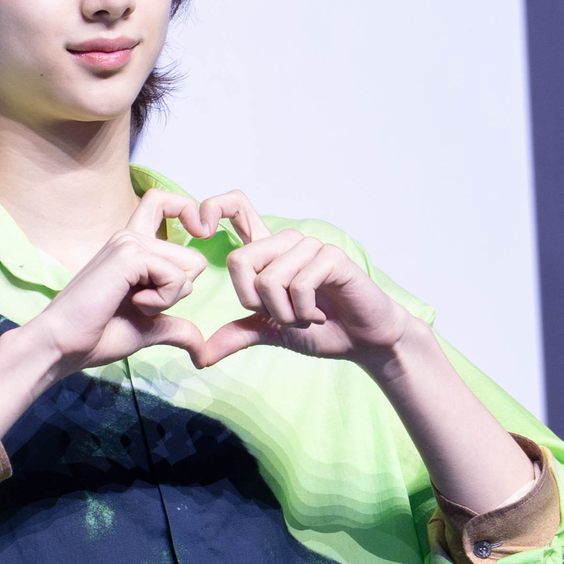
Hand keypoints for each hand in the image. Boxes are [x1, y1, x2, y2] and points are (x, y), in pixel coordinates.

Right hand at [26, 189, 215, 379]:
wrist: (63, 345)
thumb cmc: (97, 335)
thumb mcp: (148, 329)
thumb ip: (176, 328)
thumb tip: (204, 350)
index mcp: (132, 246)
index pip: (165, 203)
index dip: (188, 213)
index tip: (197, 233)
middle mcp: (130, 236)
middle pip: (193, 257)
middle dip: (178, 292)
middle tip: (142, 304)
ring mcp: (128, 242)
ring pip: (189, 266)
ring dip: (169, 298)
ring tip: (134, 304)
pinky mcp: (128, 255)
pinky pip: (175, 277)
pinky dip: (162, 301)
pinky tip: (133, 304)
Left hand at [194, 191, 415, 373]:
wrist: (363, 341)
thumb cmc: (320, 329)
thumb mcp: (270, 332)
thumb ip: (237, 335)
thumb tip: (200, 355)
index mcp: (267, 251)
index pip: (236, 208)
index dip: (213, 208)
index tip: (201, 231)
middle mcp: (285, 242)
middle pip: (240, 260)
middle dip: (254, 303)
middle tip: (282, 315)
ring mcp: (309, 247)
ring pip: (269, 279)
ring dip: (284, 314)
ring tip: (306, 317)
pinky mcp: (331, 257)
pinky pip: (298, 285)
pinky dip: (304, 312)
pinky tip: (320, 315)